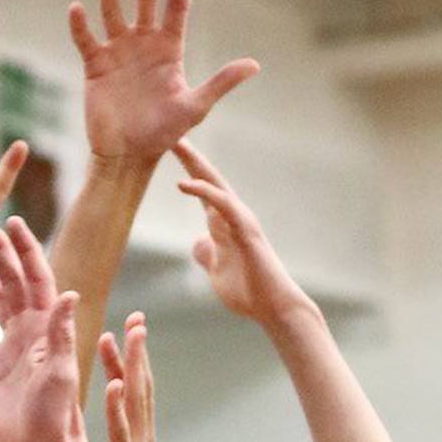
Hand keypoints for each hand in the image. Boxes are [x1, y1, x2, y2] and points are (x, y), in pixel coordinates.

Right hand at [0, 215, 84, 441]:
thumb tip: (68, 294)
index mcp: (49, 327)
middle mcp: (33, 331)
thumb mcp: (60, 372)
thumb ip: (62, 334)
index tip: (12, 221)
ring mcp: (14, 348)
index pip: (39, 277)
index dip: (26, 249)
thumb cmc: (56, 416)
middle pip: (14, 280)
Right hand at [72, 0, 257, 168]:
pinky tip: (77, 8)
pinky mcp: (95, 67)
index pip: (176, 5)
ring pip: (112, 9)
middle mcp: (143, 44)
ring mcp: (118, 52)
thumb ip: (221, 82)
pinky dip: (80, 26)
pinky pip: (86, 39)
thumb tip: (254, 65)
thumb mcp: (195, 107)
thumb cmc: (163, 135)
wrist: (128, 157)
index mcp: (169, 49)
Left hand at [93, 314, 155, 441]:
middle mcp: (142, 441)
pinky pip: (122, 434)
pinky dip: (119, 409)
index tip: (126, 326)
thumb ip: (97, 435)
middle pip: (142, 388)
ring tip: (131, 338)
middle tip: (136, 318)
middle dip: (140, 352)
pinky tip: (115, 385)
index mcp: (135, 436)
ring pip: (138, 405)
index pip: (134, 388)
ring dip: (134, 369)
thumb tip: (79, 411)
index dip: (131, 357)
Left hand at [174, 142, 308, 328]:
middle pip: (209, 178)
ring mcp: (240, 221)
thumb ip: (207, 254)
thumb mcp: (217, 271)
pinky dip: (204, 192)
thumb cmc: (248, 292)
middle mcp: (233, 216)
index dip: (188, 169)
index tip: (169, 150)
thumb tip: (198, 242)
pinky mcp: (246, 231)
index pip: (203, 189)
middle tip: (170, 134)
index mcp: (223, 224)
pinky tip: (185, 183)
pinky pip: (223, 206)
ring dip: (195, 164)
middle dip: (190, 156)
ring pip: (216, 185)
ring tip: (176, 145)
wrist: (271, 307)